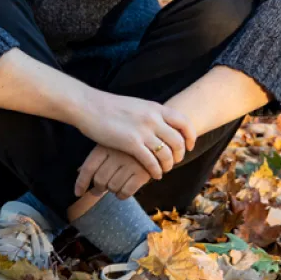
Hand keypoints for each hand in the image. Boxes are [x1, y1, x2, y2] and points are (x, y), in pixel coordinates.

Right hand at [72, 91, 196, 178]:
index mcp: (155, 108)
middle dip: (180, 154)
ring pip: (167, 154)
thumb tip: (161, 121)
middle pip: (178, 141)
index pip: (184, 122)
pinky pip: (151, 162)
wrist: (90, 106)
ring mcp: (143, 131)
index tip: (190, 146)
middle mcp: (153, 118)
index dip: (190, 136)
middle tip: (176, 161)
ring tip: (164, 170)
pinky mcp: (131, 143)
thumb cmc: (110, 106)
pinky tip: (154, 175)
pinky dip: (156, 171)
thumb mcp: (137, 105)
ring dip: (168, 165)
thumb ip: (151, 113)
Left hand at [75, 145, 153, 198]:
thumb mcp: (111, 144)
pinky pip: (126, 192)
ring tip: (116, 185)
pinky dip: (122, 195)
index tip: (78, 193)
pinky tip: (123, 192)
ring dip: (112, 190)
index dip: (81, 183)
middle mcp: (117, 153)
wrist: (158, 139)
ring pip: (112, 187)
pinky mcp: (143, 172)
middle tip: (99, 189)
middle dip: (98, 188)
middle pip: (99, 180)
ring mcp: (130, 163)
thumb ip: (96, 157)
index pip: (88, 168)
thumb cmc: (129, 144)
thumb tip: (77, 171)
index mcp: (106, 145)